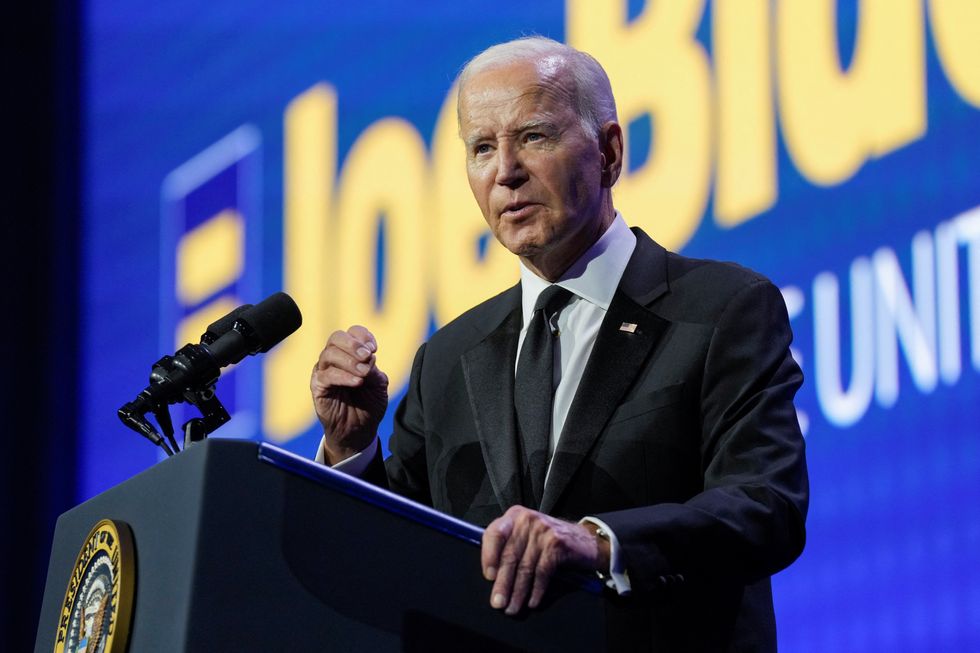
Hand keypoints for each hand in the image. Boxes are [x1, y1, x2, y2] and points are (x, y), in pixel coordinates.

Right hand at [311, 325, 388, 463]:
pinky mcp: (318, 387)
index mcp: (351, 354)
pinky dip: (343, 376)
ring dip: (349, 361)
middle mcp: (335, 359)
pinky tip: (357, 382)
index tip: (374, 348)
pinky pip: (326, 376)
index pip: (352, 333)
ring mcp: (324, 372)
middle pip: (336, 337)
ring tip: (364, 373)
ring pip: (329, 354)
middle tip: (367, 355)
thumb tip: (368, 356)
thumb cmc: (369, 404)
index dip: (363, 336)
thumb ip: (373, 369)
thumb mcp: (378, 384)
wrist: (360, 430)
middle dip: (353, 344)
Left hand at [481, 506, 609, 614]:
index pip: (494, 533)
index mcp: (514, 516)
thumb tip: (492, 576)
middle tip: (498, 602)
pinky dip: (536, 590)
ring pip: (525, 567)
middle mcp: (527, 520)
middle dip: (503, 583)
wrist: (585, 540)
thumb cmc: (548, 541)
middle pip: (510, 555)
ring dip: (518, 592)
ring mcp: (542, 530)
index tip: (489, 577)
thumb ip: (508, 546)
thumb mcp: (526, 535)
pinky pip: (542, 572)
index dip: (489, 556)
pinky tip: (532, 602)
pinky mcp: (557, 544)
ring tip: (513, 608)